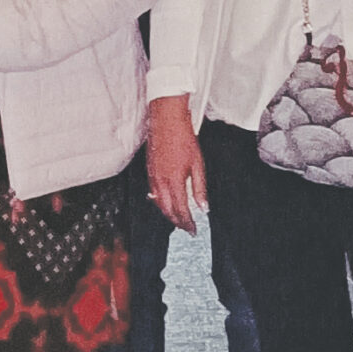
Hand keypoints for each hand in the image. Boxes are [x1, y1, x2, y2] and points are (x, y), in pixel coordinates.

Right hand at [145, 96, 206, 233]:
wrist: (166, 121)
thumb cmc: (183, 138)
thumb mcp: (198, 165)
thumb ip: (199, 188)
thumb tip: (203, 207)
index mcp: (174, 181)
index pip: (181, 210)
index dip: (187, 223)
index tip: (193, 230)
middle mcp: (161, 181)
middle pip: (167, 210)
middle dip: (177, 222)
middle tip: (186, 228)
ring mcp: (153, 176)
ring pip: (158, 203)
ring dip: (168, 213)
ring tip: (177, 219)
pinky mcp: (149, 170)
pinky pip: (153, 193)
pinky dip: (159, 202)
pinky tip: (164, 202)